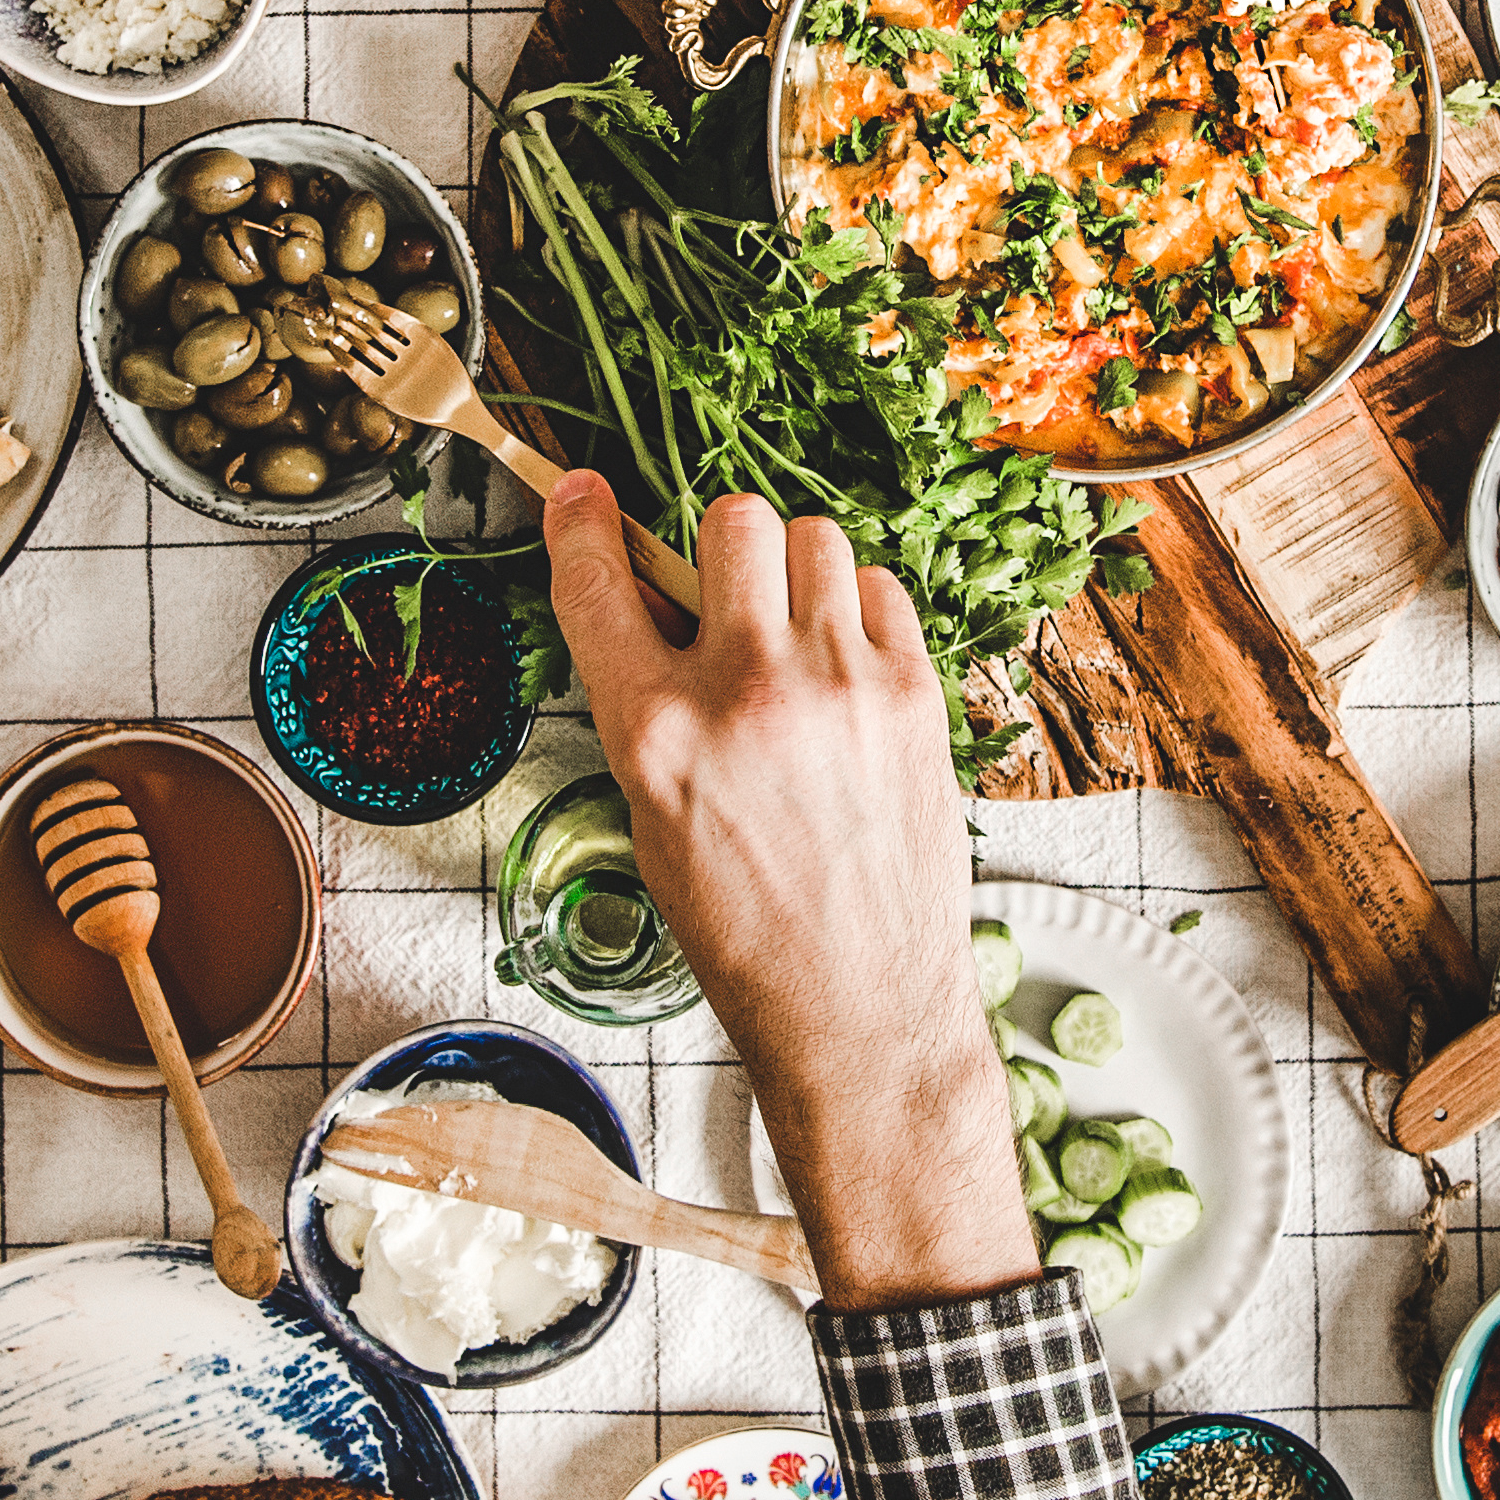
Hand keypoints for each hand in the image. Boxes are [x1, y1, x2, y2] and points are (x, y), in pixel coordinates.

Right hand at [539, 476, 1030, 1308]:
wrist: (858, 1005)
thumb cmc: (744, 927)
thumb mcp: (652, 818)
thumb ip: (647, 702)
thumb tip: (654, 600)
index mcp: (653, 734)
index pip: (597, 582)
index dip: (583, 522)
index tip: (584, 495)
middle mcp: (746, 694)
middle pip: (733, 520)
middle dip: (723, 548)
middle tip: (728, 597)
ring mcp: (841, 687)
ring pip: (817, 538)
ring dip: (796, 573)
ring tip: (795, 636)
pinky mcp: (916, 695)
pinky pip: (882, 588)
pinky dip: (860, 612)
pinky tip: (848, 669)